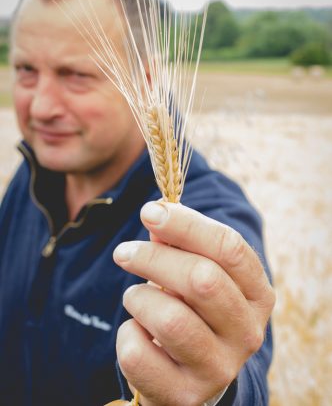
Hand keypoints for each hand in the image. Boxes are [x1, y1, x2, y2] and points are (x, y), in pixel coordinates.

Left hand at [113, 201, 274, 405]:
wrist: (192, 371)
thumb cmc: (193, 309)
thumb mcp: (196, 274)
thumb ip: (179, 243)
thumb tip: (157, 213)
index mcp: (257, 294)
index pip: (229, 247)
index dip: (186, 224)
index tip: (149, 211)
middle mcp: (247, 332)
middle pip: (201, 279)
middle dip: (153, 257)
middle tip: (124, 252)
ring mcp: (219, 367)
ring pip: (169, 318)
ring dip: (138, 298)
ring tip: (135, 297)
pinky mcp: (185, 394)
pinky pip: (139, 354)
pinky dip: (127, 334)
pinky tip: (137, 333)